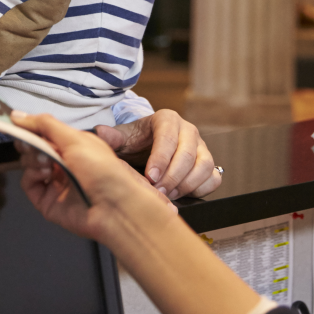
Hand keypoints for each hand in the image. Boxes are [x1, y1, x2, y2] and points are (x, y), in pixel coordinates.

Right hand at [12, 111, 173, 244]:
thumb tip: (16, 115)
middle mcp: (62, 163)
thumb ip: (45, 125)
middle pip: (34, 147)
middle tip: (29, 140)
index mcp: (72, 146)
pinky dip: (32, 174)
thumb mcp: (75, 138)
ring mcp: (53, 182)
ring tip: (46, 160)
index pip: (45, 133)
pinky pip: (28, 182)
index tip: (15, 120)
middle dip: (29, 141)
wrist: (112, 207)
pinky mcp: (45, 200)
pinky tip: (45, 172)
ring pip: (29, 163)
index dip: (31, 126)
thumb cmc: (101, 168)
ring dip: (33, 157)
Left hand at [93, 110, 220, 199]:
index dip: (160, 159)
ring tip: (167, 194)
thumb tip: (100, 132)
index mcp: (167, 119)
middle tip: (157, 191)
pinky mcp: (209, 163)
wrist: (146, 148)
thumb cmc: (135, 142)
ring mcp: (202, 147)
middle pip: (188, 154)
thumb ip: (112, 136)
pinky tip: (181, 194)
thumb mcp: (122, 137)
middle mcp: (188, 130)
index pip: (168, 137)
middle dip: (172, 176)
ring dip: (186, 184)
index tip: (150, 177)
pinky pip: (213, 178)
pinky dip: (200, 189)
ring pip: (204, 166)